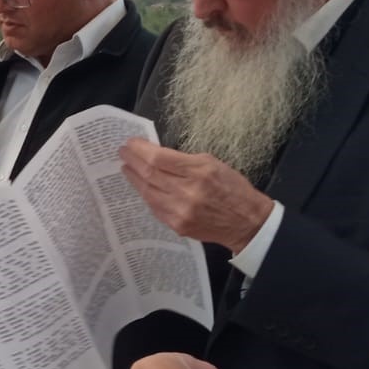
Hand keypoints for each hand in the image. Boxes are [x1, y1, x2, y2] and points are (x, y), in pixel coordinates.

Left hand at [119, 139, 274, 253]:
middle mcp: (187, 192)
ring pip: (147, 191)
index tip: (130, 143)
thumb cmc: (232, 188)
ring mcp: (180, 211)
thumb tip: (156, 154)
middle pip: (149, 174)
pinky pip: (154, 207)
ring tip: (126, 168)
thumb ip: (183, 160)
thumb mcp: (212, 163)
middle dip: (132, 161)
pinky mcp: (177, 225)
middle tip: (122, 152)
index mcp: (198, 172)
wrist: (246, 221)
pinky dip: (145, 194)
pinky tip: (141, 186)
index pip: (158, 158)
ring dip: (133, 178)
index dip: (140, 149)